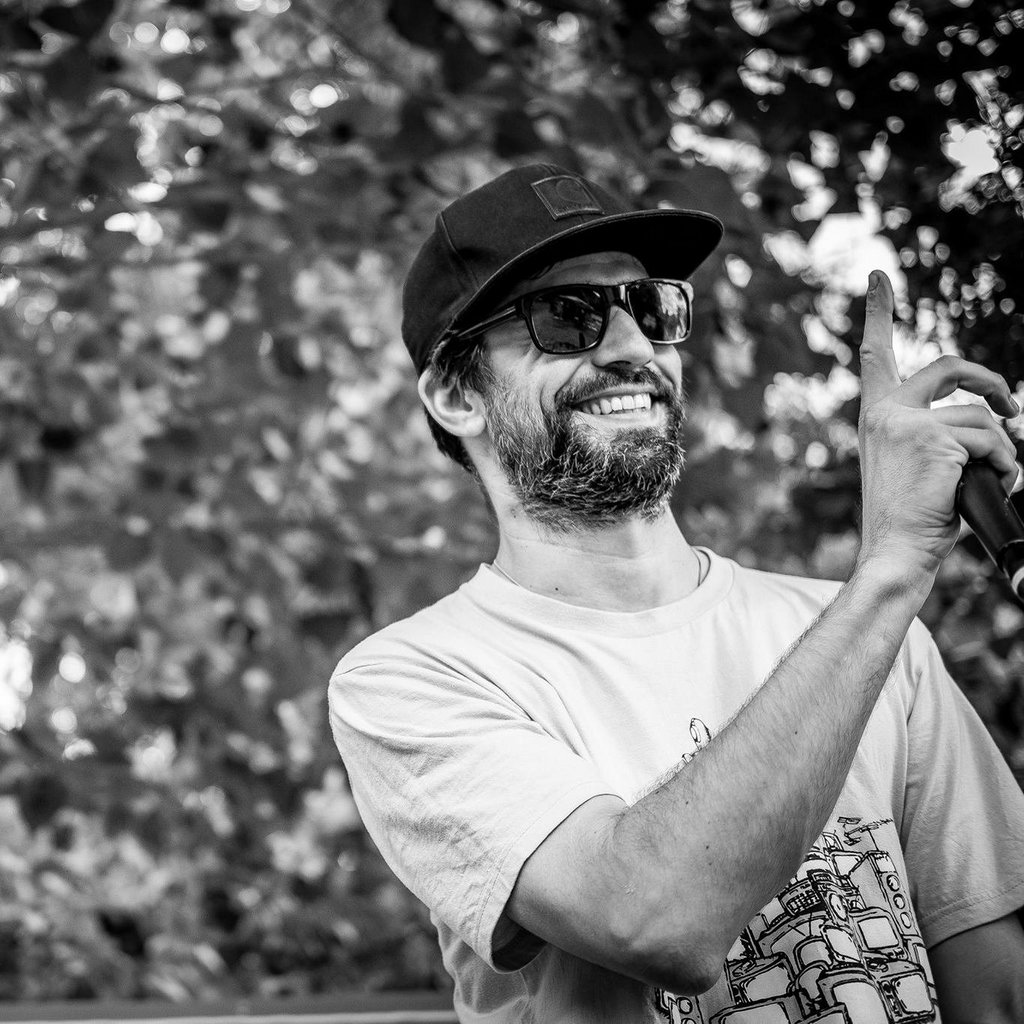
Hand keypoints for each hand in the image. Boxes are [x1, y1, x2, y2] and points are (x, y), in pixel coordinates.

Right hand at [856, 270, 1018, 582]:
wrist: (895, 552)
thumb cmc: (910, 518)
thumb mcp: (917, 465)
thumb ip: (940, 433)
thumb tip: (1001, 420)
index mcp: (876, 416)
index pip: (877, 355)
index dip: (878, 311)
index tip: (878, 277)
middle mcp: (885, 412)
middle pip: (951, 367)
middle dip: (990, 383)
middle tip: (1010, 408)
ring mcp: (906, 422)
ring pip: (982, 418)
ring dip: (1001, 452)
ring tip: (989, 481)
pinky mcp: (933, 438)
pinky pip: (992, 439)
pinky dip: (1004, 466)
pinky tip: (986, 486)